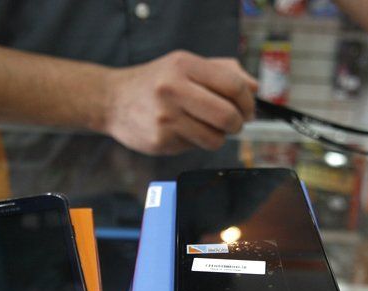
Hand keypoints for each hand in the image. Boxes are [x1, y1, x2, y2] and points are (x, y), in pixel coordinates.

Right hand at [102, 50, 257, 154]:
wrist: (112, 100)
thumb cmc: (156, 82)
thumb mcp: (186, 65)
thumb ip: (223, 71)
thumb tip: (255, 88)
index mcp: (184, 65)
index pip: (233, 85)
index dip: (248, 101)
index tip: (248, 109)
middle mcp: (174, 88)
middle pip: (228, 115)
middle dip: (238, 123)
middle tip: (234, 123)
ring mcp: (166, 116)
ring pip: (215, 138)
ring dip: (218, 136)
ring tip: (205, 127)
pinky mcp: (160, 140)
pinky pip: (195, 147)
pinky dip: (196, 142)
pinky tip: (181, 131)